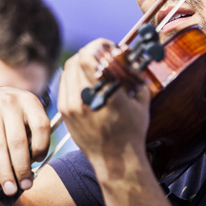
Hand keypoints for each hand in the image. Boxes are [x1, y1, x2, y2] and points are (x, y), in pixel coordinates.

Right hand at [0, 87, 49, 195]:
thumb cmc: (16, 117)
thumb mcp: (28, 117)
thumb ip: (33, 137)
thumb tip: (30, 171)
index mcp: (30, 101)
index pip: (41, 126)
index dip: (42, 147)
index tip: (39, 162)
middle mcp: (10, 102)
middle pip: (17, 140)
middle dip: (22, 167)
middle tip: (26, 186)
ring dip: (4, 173)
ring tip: (10, 190)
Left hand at [57, 39, 151, 164]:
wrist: (115, 160)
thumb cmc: (132, 132)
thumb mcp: (141, 101)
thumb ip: (134, 76)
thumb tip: (130, 59)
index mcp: (104, 94)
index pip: (89, 56)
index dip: (98, 45)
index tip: (109, 47)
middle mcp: (84, 98)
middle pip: (76, 59)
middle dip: (90, 52)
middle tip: (103, 54)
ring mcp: (70, 106)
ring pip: (68, 70)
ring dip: (81, 62)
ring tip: (95, 67)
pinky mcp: (64, 112)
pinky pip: (64, 84)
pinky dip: (74, 76)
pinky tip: (86, 80)